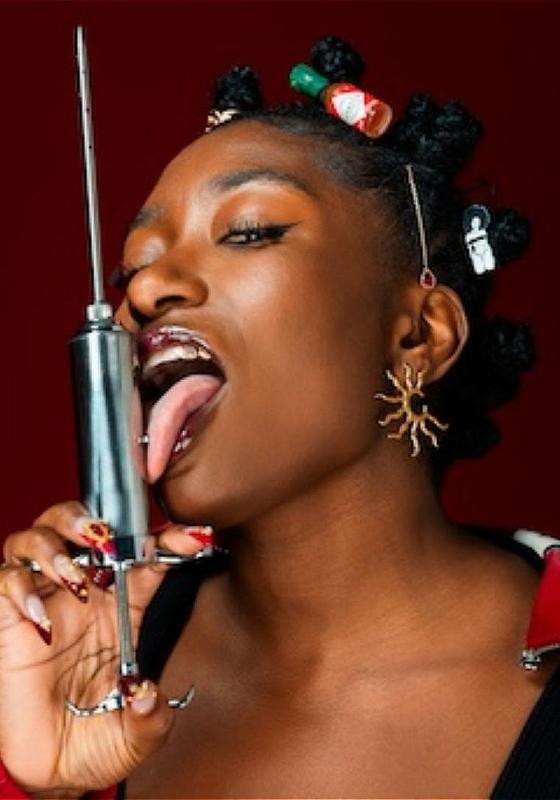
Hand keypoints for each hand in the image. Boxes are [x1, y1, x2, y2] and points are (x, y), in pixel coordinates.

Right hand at [0, 502, 207, 797]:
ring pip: (35, 539)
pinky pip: (5, 581)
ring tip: (73, 577)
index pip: (146, 552)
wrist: (55, 770)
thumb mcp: (138, 733)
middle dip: (89, 519)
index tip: (194, 538)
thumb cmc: (100, 737)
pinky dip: (19, 589)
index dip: (169, 538)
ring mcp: (45, 602)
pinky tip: (42, 622)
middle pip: (80, 524)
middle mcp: (85, 591)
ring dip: (53, 546)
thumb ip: (150, 716)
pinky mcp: (8, 621)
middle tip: (103, 538)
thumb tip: (144, 693)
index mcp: (124, 601)